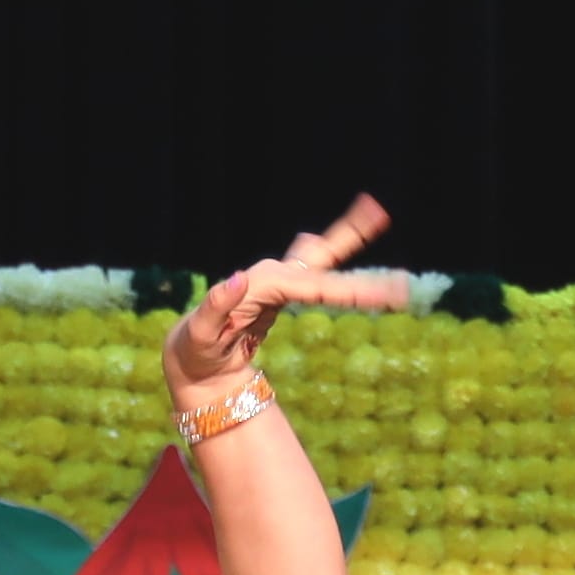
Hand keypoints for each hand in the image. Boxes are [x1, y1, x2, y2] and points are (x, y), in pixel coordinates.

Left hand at [169, 192, 402, 414]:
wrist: (193, 361)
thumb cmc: (194, 351)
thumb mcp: (199, 334)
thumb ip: (215, 305)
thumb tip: (237, 277)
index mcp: (259, 284)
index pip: (310, 285)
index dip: (345, 290)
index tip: (378, 296)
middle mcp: (271, 275)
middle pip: (319, 252)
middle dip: (351, 235)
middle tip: (381, 213)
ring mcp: (278, 281)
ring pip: (321, 254)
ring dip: (349, 234)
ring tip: (377, 213)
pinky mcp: (283, 292)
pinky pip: (319, 275)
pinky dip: (340, 261)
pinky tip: (356, 238)